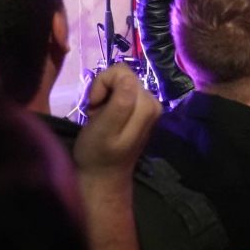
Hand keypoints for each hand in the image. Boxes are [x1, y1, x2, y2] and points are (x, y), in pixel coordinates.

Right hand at [74, 64, 161, 183]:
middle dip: (104, 91)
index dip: (102, 85)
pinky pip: (121, 90)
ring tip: (101, 118)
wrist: (104, 176)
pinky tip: (105, 118)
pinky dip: (108, 100)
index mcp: (147, 105)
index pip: (121, 73)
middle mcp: (153, 101)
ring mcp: (148, 105)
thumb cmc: (98, 153)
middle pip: (122, 74)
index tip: (95, 107)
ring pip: (120, 81)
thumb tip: (127, 78)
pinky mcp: (140, 108)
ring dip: (105, 96)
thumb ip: (119, 102)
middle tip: (98, 114)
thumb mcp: (104, 128)